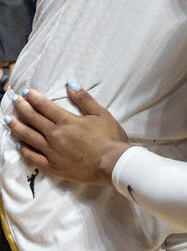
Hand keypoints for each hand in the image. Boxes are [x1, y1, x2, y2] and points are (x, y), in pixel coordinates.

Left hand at [6, 85, 130, 185]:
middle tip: (14, 100)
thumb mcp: (101, 114)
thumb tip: (70, 84)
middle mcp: (54, 135)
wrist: (111, 164)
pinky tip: (19, 144)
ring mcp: (51, 151)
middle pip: (32, 118)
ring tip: (8, 119)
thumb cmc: (110, 138)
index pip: (44, 106)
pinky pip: (32, 157)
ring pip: (28, 136)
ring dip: (16, 126)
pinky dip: (23, 150)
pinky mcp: (52, 165)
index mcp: (66, 121)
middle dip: (22, 107)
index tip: (26, 92)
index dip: (34, 97)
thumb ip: (84, 99)